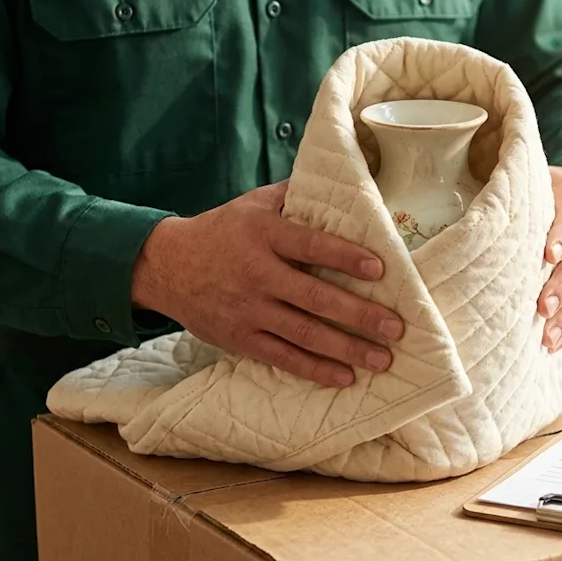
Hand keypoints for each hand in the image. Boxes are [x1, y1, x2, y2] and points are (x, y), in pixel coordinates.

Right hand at [131, 181, 404, 387]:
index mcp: (263, 234)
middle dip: (358, 315)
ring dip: (346, 349)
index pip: (310, 244)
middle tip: (396, 327)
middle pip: (314, 297)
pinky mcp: (240, 338)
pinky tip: (345, 377)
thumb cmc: (223, 230)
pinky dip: (315, 369)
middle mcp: (256, 273)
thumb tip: (346, 183)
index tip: (379, 268)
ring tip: (382, 359)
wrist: (165, 265)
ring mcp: (247, 310)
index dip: (345, 256)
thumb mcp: (254, 204)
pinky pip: (283, 357)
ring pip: (303, 333)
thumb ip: (295, 196)